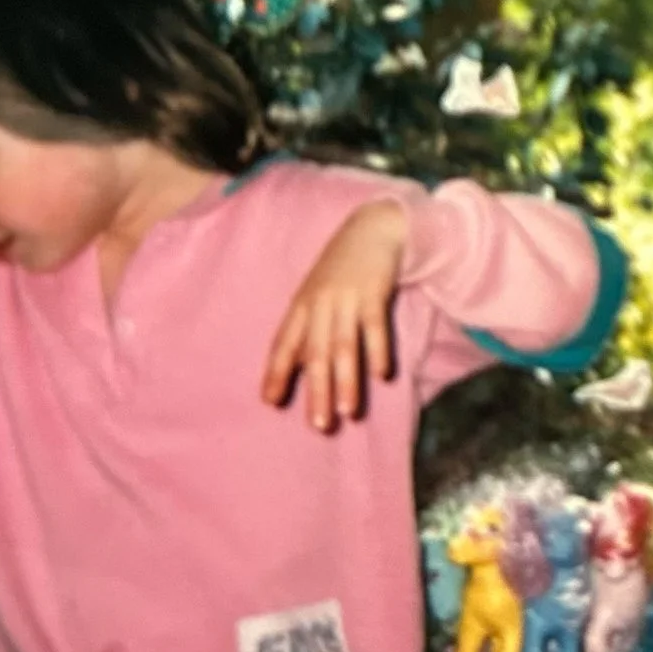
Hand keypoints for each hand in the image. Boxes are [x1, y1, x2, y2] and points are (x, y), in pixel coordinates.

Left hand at [262, 200, 405, 431]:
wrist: (371, 228)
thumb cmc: (340, 267)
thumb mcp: (315, 294)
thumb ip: (307, 329)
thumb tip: (297, 367)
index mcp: (301, 305)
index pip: (284, 343)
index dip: (277, 372)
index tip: (271, 402)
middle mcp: (320, 304)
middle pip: (315, 353)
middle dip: (316, 391)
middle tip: (318, 424)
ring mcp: (347, 298)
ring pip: (344, 346)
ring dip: (346, 381)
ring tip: (348, 412)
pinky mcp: (374, 292)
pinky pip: (375, 327)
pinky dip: (377, 351)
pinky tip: (381, 375)